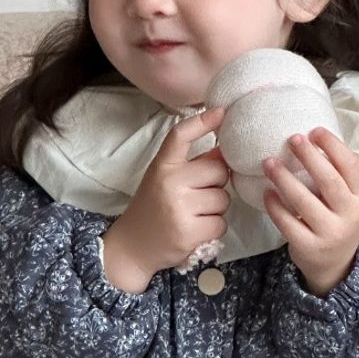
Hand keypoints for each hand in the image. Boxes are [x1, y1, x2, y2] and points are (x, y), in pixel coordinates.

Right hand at [105, 107, 230, 279]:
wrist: (133, 246)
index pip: (181, 135)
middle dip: (216, 184)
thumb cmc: (154, 207)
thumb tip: (225, 150)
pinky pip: (221, 223)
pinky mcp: (189, 231)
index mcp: (162, 165)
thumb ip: (191, 165)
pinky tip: (196, 229)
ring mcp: (179, 207)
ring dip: (216, 208)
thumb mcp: (164, 179)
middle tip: (198, 195)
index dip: (202, 122)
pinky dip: (213, 228)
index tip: (221, 112)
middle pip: (219, 171)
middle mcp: (169, 182)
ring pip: (223, 199)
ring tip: (194, 214)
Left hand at [262, 127, 358, 296]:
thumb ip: (342, 173)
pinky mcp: (309, 247)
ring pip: (304, 200)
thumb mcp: (350, 199)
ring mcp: (330, 233)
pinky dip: (274, 205)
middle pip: (328, 180)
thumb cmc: (338, 219)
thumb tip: (317, 138)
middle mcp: (350, 216)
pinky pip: (287, 222)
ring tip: (269, 162)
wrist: (335, 264)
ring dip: (284, 178)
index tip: (314, 131)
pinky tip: (266, 192)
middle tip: (292, 139)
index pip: (352, 166)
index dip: (333, 146)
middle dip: (308, 156)